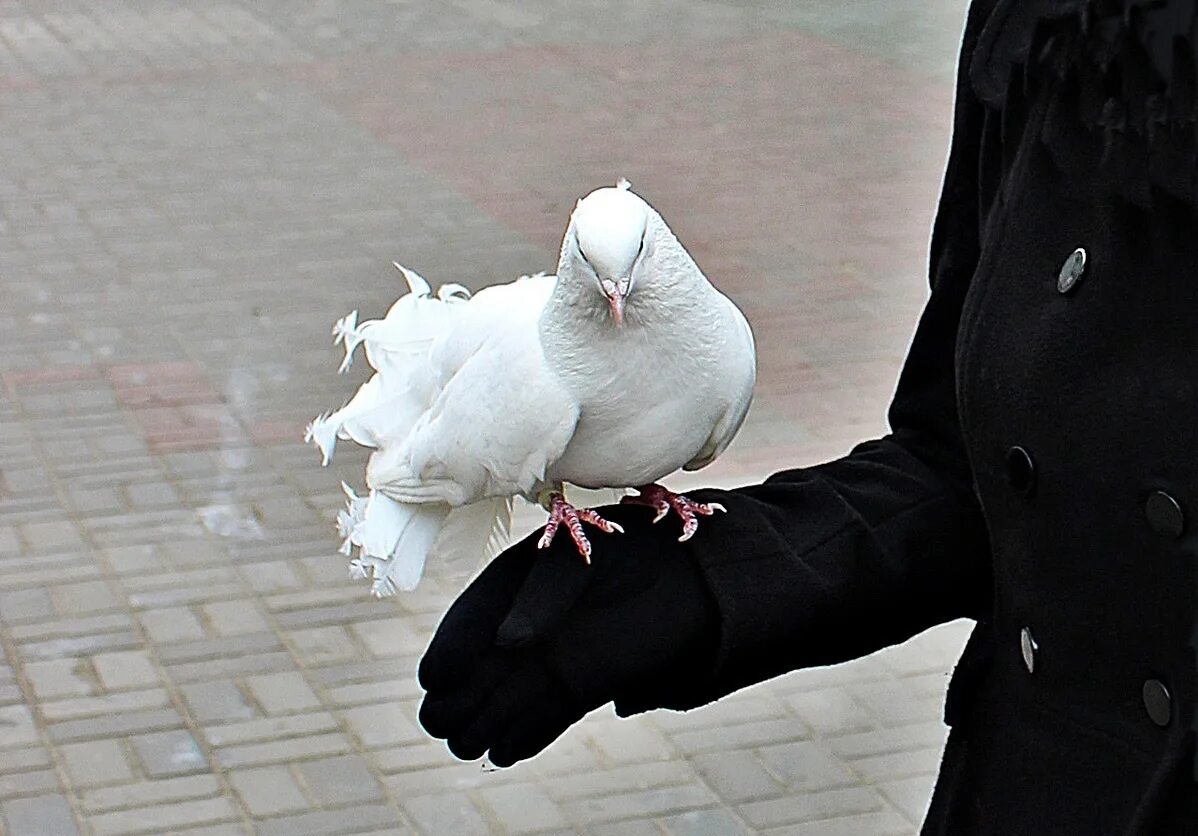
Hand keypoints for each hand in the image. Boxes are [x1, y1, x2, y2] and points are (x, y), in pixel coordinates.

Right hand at [417, 503, 720, 766]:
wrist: (688, 579)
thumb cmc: (628, 555)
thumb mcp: (579, 563)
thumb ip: (543, 598)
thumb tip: (508, 643)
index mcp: (515, 581)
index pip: (473, 617)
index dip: (451, 647)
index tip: (436, 677)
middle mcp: (526, 624)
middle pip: (480, 666)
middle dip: (456, 697)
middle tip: (439, 721)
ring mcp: (551, 658)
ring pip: (508, 697)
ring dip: (483, 722)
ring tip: (466, 742)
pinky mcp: (580, 687)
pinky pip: (545, 716)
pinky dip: (526, 736)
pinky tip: (504, 752)